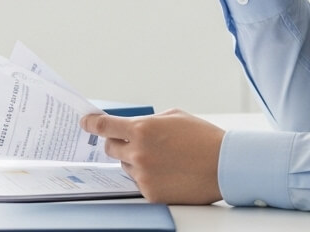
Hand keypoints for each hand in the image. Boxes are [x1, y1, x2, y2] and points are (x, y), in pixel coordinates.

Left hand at [79, 109, 223, 204]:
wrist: (224, 165)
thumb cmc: (203, 138)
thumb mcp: (174, 116)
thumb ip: (149, 121)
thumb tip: (132, 127)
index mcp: (142, 129)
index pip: (104, 126)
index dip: (91, 124)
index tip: (85, 123)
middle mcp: (138, 152)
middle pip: (110, 148)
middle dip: (117, 143)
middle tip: (133, 142)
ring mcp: (143, 174)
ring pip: (126, 166)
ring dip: (135, 161)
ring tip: (162, 158)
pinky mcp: (150, 193)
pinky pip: (139, 183)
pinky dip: (148, 177)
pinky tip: (168, 172)